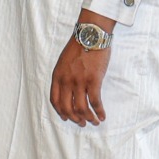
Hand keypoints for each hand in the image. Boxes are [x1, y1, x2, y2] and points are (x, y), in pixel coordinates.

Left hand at [49, 10, 115, 126]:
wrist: (90, 35)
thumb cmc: (79, 45)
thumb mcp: (63, 61)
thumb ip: (63, 76)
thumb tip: (68, 90)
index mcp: (57, 76)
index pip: (55, 100)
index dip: (61, 112)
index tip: (67, 117)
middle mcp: (66, 81)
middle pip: (67, 108)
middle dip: (75, 119)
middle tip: (82, 123)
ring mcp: (79, 82)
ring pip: (82, 108)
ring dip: (88, 118)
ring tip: (94, 122)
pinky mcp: (93, 81)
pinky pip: (95, 102)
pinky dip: (99, 111)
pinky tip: (102, 115)